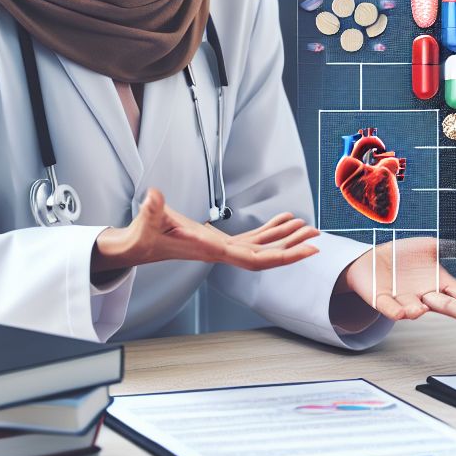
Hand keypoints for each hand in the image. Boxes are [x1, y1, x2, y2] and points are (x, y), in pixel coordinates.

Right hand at [91, 188, 319, 274]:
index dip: (284, 257)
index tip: (308, 251)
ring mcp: (223, 248)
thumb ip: (151, 210)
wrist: (137, 246)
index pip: (256, 260)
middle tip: (318, 236)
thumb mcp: (146, 221)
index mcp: (213, 251)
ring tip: (309, 227)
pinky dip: (270, 230)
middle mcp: (223, 253)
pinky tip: (285, 220)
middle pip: (266, 255)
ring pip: (262, 247)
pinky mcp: (220, 242)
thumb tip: (153, 196)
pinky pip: (252, 239)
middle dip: (293, 248)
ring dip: (286, 238)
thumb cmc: (143, 237)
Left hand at [343, 236, 455, 336]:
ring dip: (417, 310)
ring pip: (414, 308)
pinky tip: (402, 313)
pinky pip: (389, 307)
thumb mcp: (428, 246)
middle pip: (450, 307)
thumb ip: (445, 247)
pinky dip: (395, 310)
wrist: (372, 260)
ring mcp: (404, 300)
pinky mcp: (382, 299)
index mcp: (439, 283)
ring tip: (419, 310)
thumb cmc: (404, 256)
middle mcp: (425, 296)